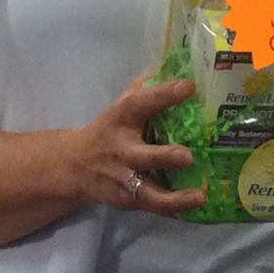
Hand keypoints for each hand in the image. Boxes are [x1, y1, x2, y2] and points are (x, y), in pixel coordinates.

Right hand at [65, 68, 206, 216]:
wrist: (74, 166)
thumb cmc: (110, 127)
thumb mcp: (123, 102)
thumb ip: (149, 84)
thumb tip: (179, 60)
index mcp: (121, 118)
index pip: (140, 103)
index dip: (163, 94)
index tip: (188, 87)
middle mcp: (121, 150)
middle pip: (142, 156)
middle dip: (164, 157)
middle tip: (187, 155)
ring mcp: (123, 179)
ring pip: (147, 191)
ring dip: (172, 197)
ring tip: (199, 196)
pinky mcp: (126, 200)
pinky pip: (150, 207)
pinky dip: (171, 211)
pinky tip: (193, 211)